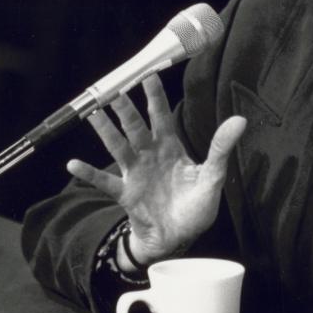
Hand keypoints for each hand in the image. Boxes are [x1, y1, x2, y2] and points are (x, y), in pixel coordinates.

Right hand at [67, 73, 245, 263]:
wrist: (179, 238)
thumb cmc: (195, 206)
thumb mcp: (213, 176)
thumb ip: (221, 148)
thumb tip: (240, 119)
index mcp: (170, 148)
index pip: (161, 116)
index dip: (155, 96)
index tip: (148, 74)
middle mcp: (149, 155)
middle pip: (135, 127)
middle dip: (126, 108)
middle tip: (115, 88)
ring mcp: (135, 173)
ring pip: (118, 146)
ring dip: (106, 131)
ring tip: (92, 113)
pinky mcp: (125, 193)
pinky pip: (104, 181)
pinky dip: (88, 173)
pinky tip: (72, 163)